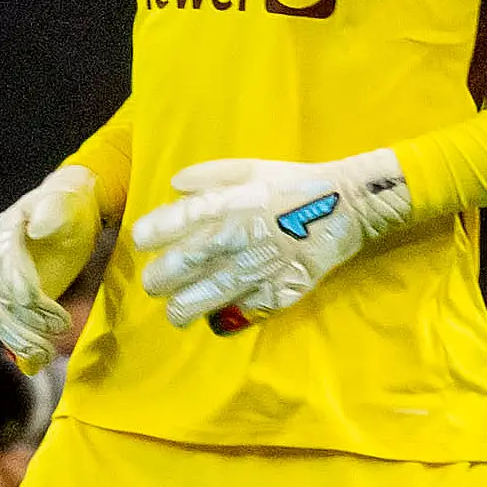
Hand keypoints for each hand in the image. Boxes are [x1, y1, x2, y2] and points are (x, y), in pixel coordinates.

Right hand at [0, 161, 102, 371]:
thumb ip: (51, 213)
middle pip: (3, 298)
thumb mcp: (64, 200)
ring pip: (3, 317)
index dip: (26, 290)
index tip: (51, 310)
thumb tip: (37, 229)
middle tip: (58, 334)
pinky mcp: (15, 299)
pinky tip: (35, 362)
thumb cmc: (68, 203)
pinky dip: (19, 346)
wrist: (68, 208)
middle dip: (28, 321)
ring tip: (45, 355)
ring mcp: (3, 282)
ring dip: (22, 340)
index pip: (8, 268)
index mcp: (5, 234)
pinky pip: (10, 326)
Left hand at [129, 151, 410, 329]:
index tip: (141, 242)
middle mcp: (236, 237)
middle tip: (154, 283)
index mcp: (227, 203)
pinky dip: (226, 316)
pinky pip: (243, 310)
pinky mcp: (278, 292)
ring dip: (183, 308)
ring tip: (175, 312)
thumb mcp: (251, 168)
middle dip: (160, 278)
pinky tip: (216, 318)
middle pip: (182, 265)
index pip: (175, 221)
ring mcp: (257, 269)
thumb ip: (209, 177)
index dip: (150, 234)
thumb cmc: (293, 185)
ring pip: (206, 296)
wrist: (346, 206)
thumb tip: (174, 188)